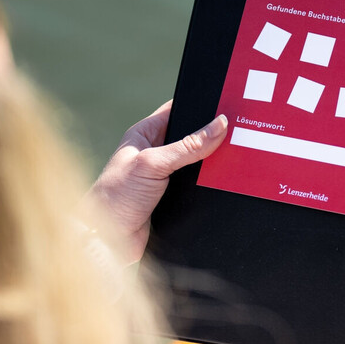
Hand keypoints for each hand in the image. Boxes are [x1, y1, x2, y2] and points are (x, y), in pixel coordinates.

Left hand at [88, 100, 227, 261]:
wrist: (107, 240)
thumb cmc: (116, 196)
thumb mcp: (154, 164)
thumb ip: (188, 146)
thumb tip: (219, 125)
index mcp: (144, 134)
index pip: (176, 110)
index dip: (198, 105)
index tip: (224, 103)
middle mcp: (154, 152)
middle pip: (190, 136)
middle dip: (211, 135)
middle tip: (237, 130)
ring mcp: (163, 175)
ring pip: (196, 162)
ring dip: (210, 162)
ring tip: (235, 155)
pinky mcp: (170, 197)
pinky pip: (196, 184)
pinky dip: (208, 183)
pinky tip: (222, 181)